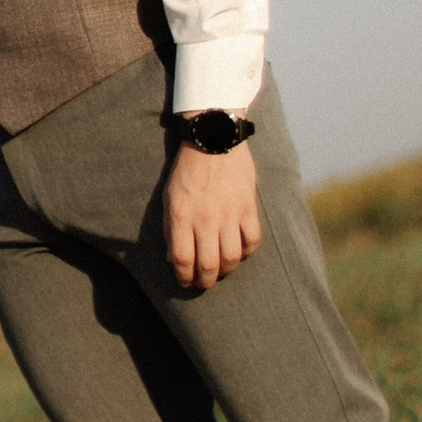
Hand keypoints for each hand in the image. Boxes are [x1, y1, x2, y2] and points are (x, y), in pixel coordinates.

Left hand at [163, 142, 261, 292]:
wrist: (213, 139)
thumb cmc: (187, 170)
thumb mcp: (169, 197)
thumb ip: (169, 229)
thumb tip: (173, 260)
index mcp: (181, 216)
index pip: (182, 260)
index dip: (184, 278)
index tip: (185, 283)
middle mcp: (205, 218)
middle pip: (208, 265)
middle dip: (205, 281)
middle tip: (204, 282)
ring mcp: (229, 213)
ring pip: (232, 258)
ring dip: (226, 270)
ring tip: (222, 270)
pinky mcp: (248, 207)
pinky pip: (252, 241)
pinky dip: (247, 252)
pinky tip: (240, 250)